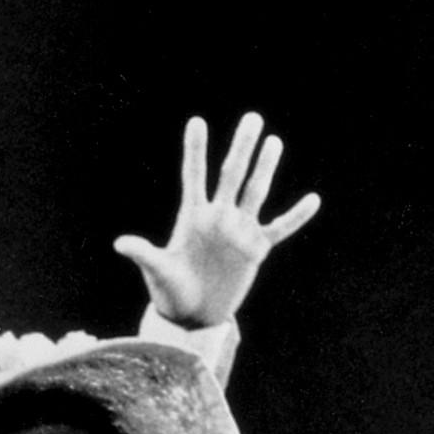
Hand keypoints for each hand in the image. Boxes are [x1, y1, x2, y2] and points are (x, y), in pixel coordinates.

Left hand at [114, 113, 319, 328]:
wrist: (192, 315)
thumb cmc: (169, 292)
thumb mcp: (158, 272)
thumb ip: (144, 255)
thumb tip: (120, 243)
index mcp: (192, 216)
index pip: (194, 175)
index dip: (195, 150)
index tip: (196, 121)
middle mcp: (217, 217)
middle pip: (231, 175)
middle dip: (242, 147)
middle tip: (252, 118)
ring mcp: (238, 231)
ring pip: (255, 193)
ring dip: (265, 168)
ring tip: (274, 142)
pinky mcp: (255, 250)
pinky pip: (280, 229)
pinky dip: (296, 216)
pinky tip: (313, 200)